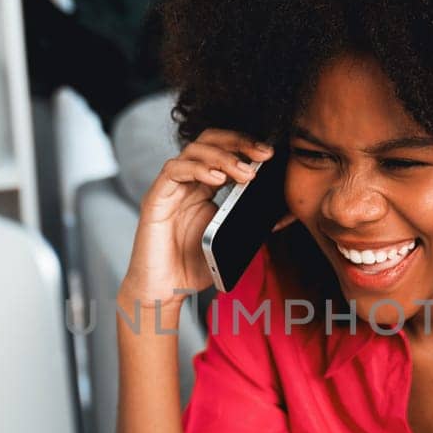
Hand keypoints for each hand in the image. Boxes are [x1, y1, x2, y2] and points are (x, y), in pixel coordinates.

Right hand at [120, 128, 274, 306]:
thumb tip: (277, 208)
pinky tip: (218, 178)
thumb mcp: (230, 238)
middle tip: (263, 154)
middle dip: (238, 142)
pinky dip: (197, 169)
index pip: (223, 151)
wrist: (165, 291)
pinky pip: (174, 171)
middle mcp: (186, 182)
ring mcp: (170, 188)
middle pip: (208, 141)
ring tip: (246, 173)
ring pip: (193, 151)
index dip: (246, 147)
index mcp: (204, 188)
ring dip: (223, 157)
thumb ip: (245, 219)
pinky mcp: (155, 198)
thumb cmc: (194, 267)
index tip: (269, 155)